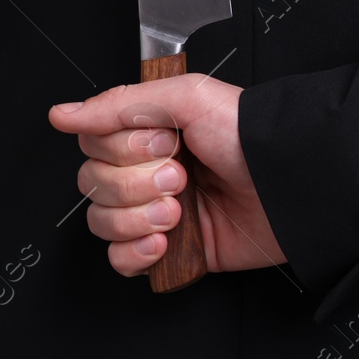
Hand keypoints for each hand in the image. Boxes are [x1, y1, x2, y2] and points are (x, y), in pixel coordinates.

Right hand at [49, 75, 285, 277]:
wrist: (292, 187)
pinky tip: (166, 242)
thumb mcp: (191, 98)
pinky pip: (121, 260)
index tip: (166, 143)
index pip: (94, 144)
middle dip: (135, 184)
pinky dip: (136, 253)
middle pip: (93, 184)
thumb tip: (65, 115)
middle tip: (182, 177)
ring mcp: (159, 212)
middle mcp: (151, 170)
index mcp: (153, 133)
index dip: (123, 149)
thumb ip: (123, 102)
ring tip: (179, 211)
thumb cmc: (253, 138)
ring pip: (102, 222)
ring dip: (137, 218)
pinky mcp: (172, 249)